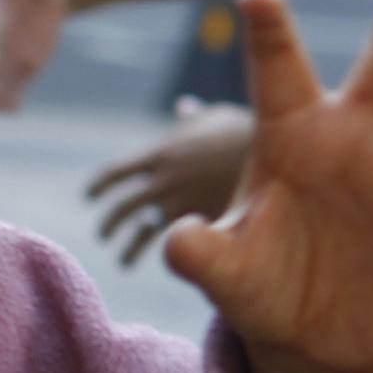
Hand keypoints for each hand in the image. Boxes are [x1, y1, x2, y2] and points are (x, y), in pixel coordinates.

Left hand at [88, 99, 253, 266]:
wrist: (282, 153)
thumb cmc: (249, 131)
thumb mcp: (218, 116)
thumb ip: (194, 118)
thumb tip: (183, 108)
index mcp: (160, 153)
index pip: (113, 174)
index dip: (98, 186)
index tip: (89, 197)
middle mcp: (163, 181)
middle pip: (122, 208)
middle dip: (108, 225)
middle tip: (103, 235)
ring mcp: (182, 204)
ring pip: (143, 233)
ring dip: (128, 251)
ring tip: (124, 263)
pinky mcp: (204, 224)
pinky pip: (176, 244)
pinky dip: (169, 254)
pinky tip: (170, 261)